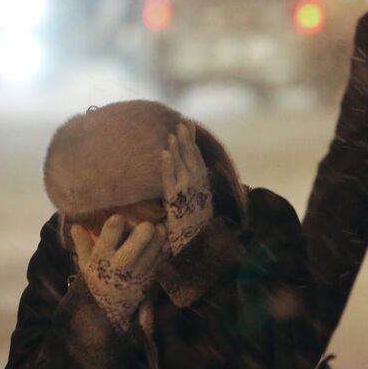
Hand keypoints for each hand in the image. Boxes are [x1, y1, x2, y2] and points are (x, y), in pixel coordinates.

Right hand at [71, 217, 168, 328]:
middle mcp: (122, 263)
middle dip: (145, 225)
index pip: (113, 229)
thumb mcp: (85, 263)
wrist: (113, 307)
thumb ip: (81, 243)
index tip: (119, 220)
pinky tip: (160, 241)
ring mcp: (140, 270)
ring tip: (155, 229)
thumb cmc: (98, 279)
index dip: (119, 220)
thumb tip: (75, 225)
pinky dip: (164, 245)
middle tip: (143, 225)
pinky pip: (163, 255)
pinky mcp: (152, 274)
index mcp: (102, 257)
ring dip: (158, 233)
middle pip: (142, 236)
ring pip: (156, 244)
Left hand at [161, 122, 213, 254]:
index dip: (193, 144)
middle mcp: (198, 187)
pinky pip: (171, 179)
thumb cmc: (193, 228)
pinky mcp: (177, 201)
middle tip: (183, 122)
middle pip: (192, 158)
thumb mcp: (195, 205)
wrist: (195, 246)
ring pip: (182, 165)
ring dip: (178, 148)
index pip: (198, 160)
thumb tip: (185, 178)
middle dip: (188, 140)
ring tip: (173, 132)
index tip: (188, 128)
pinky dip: (168, 165)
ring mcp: (188, 193)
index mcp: (203, 186)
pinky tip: (164, 152)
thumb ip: (191, 191)